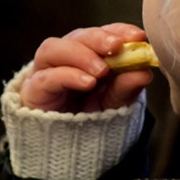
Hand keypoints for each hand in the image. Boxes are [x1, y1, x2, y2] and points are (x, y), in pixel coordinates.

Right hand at [21, 23, 151, 113]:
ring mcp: (46, 71)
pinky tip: (87, 82)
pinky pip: (46, 77)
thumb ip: (126, 87)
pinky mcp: (34, 90)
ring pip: (54, 49)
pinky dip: (67, 76)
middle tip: (117, 47)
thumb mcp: (113, 103)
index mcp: (89, 54)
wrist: (64, 148)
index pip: (102, 33)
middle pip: (78, 36)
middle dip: (99, 38)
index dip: (119, 31)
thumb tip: (145, 71)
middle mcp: (65, 57)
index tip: (138, 37)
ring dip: (81, 55)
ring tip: (101, 71)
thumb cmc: (88, 118)